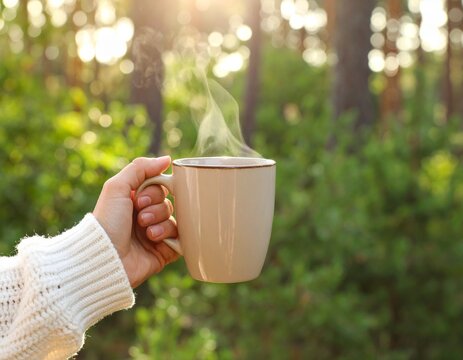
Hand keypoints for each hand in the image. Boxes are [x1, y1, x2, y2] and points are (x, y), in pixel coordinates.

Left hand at [93, 156, 178, 287]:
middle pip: (168, 203)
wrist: (105, 258)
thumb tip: (167, 159)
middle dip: (156, 208)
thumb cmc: (107, 222)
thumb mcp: (117, 187)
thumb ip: (140, 168)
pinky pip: (181, 238)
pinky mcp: (164, 252)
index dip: (154, 191)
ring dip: (161, 223)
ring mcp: (156, 235)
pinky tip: (155, 240)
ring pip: (175, 220)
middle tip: (140, 217)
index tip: (139, 199)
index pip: (159, 188)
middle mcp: (146, 217)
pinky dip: (170, 236)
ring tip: (146, 232)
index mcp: (135, 202)